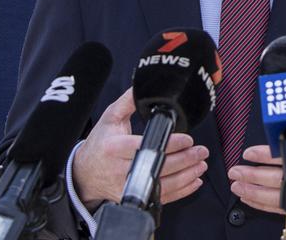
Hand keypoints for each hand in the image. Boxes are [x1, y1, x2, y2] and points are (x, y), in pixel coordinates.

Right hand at [70, 88, 209, 209]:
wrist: (85, 173)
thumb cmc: (100, 143)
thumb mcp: (110, 118)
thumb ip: (128, 102)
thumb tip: (144, 87)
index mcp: (114, 147)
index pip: (145, 147)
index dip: (169, 144)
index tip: (188, 139)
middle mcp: (120, 169)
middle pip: (157, 167)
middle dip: (184, 159)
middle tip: (201, 151)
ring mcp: (126, 186)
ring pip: (162, 186)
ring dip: (186, 176)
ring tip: (201, 164)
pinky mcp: (133, 197)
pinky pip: (160, 198)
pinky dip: (180, 191)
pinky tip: (193, 181)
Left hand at [228, 102, 285, 213]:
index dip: (265, 155)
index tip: (249, 152)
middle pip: (278, 181)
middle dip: (253, 176)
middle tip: (236, 169)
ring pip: (278, 198)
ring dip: (253, 193)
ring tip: (237, 185)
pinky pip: (284, 208)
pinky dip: (264, 205)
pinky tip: (250, 198)